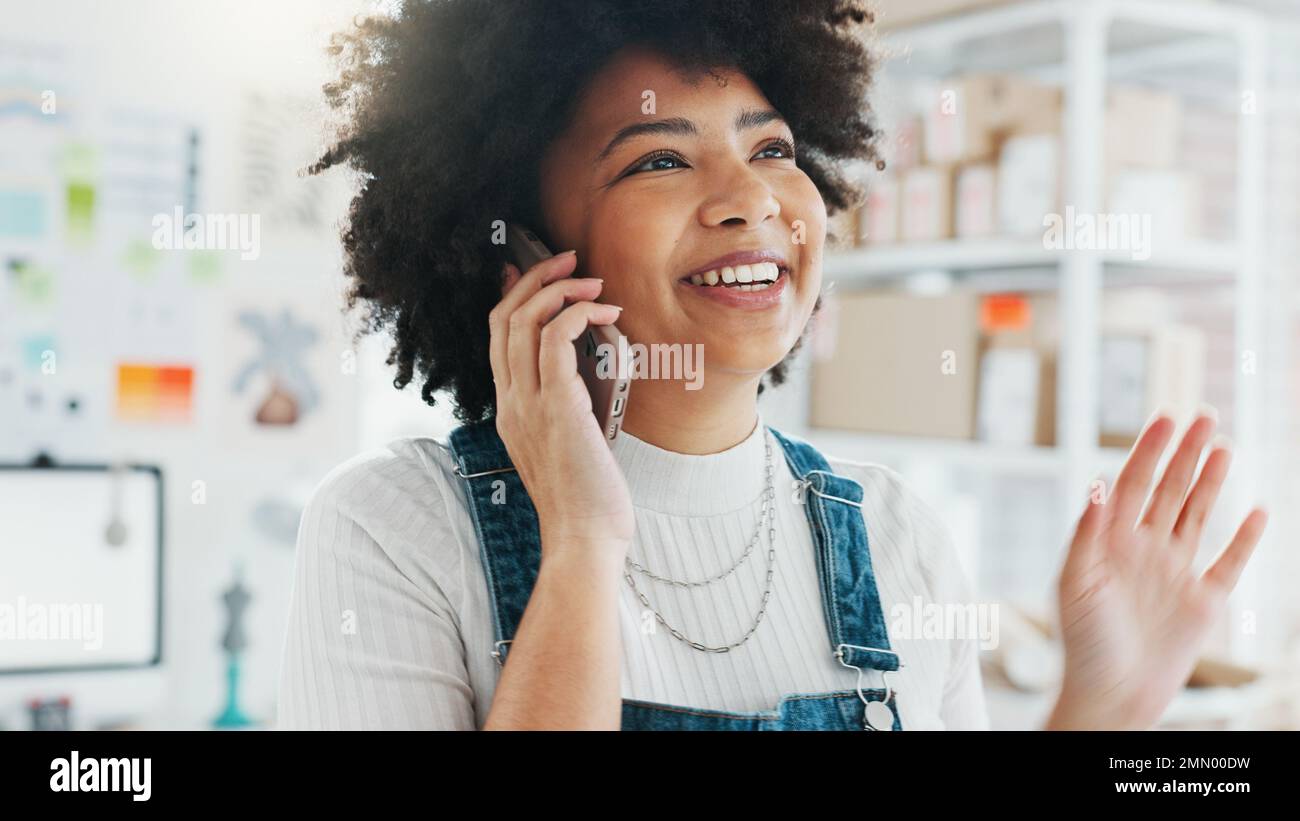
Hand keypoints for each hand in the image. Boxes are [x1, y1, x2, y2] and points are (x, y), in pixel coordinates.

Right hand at [488, 250, 633, 558]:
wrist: (585, 540)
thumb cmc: (587, 502)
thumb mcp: (570, 448)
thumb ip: (567, 413)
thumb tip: (584, 382)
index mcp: (510, 411)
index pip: (496, 339)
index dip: (512, 297)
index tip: (531, 271)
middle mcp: (511, 403)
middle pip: (502, 319)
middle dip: (535, 279)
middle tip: (567, 259)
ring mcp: (528, 404)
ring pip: (522, 321)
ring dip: (559, 289)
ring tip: (591, 280)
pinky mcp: (556, 407)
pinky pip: (555, 339)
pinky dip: (577, 313)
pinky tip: (604, 314)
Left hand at [1048, 411, 1267, 729]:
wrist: (1110, 695)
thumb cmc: (1081, 643)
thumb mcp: (1074, 584)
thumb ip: (1086, 534)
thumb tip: (1096, 485)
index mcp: (1110, 542)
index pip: (1131, 484)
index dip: (1148, 451)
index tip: (1165, 418)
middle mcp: (1144, 550)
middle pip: (1169, 490)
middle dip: (1186, 453)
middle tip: (1204, 415)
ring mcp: (1175, 572)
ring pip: (1197, 515)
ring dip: (1211, 481)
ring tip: (1224, 445)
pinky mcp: (1202, 602)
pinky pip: (1229, 563)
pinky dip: (1245, 538)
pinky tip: (1257, 509)